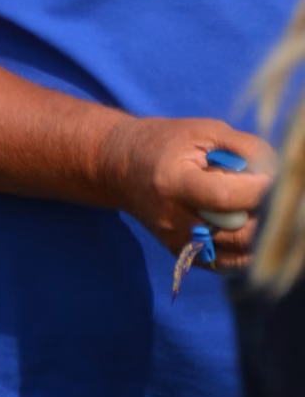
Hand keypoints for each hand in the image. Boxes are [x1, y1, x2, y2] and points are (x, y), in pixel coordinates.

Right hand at [95, 115, 275, 266]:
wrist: (120, 166)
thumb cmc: (165, 142)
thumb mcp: (201, 131)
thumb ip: (243, 148)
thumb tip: (276, 172)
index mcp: (174, 182)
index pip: (224, 197)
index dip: (257, 190)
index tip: (272, 179)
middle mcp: (174, 219)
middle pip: (235, 234)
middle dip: (264, 217)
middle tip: (271, 199)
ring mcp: (178, 242)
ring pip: (236, 255)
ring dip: (258, 235)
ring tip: (259, 211)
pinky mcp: (182, 254)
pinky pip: (226, 266)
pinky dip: (245, 252)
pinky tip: (247, 228)